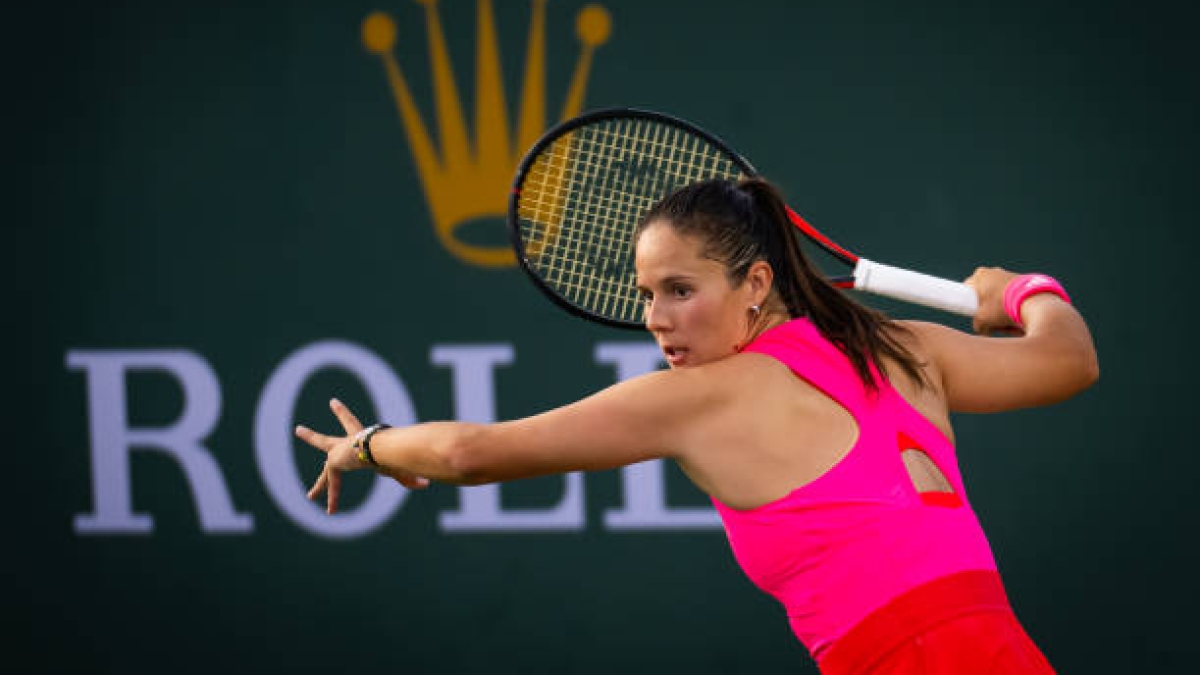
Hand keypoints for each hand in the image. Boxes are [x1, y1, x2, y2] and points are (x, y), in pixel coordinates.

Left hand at [294, 398, 429, 514]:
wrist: (380, 449)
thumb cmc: (392, 455)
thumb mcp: (397, 468)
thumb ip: (408, 478)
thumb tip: (426, 484)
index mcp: (363, 439)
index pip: (352, 424)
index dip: (342, 414)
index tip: (331, 402)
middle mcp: (347, 443)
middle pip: (326, 441)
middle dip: (313, 436)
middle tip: (298, 428)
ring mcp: (339, 450)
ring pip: (320, 451)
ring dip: (309, 445)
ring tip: (296, 441)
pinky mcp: (335, 461)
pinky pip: (332, 482)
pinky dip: (333, 497)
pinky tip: (330, 508)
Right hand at [964, 266, 1019, 334]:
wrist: (1033, 302)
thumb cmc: (1002, 306)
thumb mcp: (982, 319)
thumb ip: (977, 324)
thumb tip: (981, 328)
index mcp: (979, 275)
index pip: (968, 290)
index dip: (969, 304)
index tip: (975, 314)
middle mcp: (994, 272)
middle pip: (985, 296)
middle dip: (988, 311)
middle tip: (992, 323)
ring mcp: (1009, 275)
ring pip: (999, 299)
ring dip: (1002, 312)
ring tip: (1007, 325)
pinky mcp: (1023, 282)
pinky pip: (1013, 298)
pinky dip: (1014, 309)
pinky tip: (1018, 321)